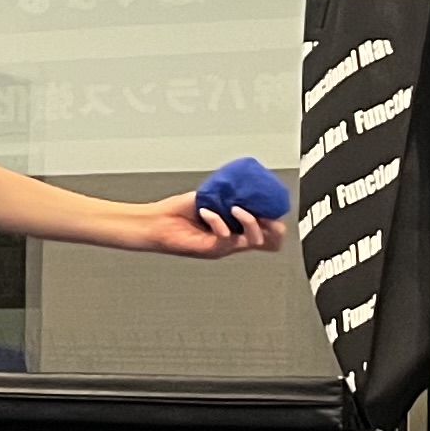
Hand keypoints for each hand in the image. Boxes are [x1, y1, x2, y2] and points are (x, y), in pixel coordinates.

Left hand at [123, 193, 286, 258]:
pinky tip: (206, 211)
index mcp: (235, 229)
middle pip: (271, 242)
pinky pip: (225, 237)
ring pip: (254, 241)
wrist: (153, 222)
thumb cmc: (175, 212)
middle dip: (274, 225)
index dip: (276, 219)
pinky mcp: (209, 248)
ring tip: (236, 207)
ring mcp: (222, 247)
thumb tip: (243, 181)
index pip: (269, 232)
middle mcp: (232, 241)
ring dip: (249, 220)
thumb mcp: (209, 198)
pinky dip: (218, 220)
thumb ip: (227, 194)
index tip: (271, 202)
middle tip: (265, 211)